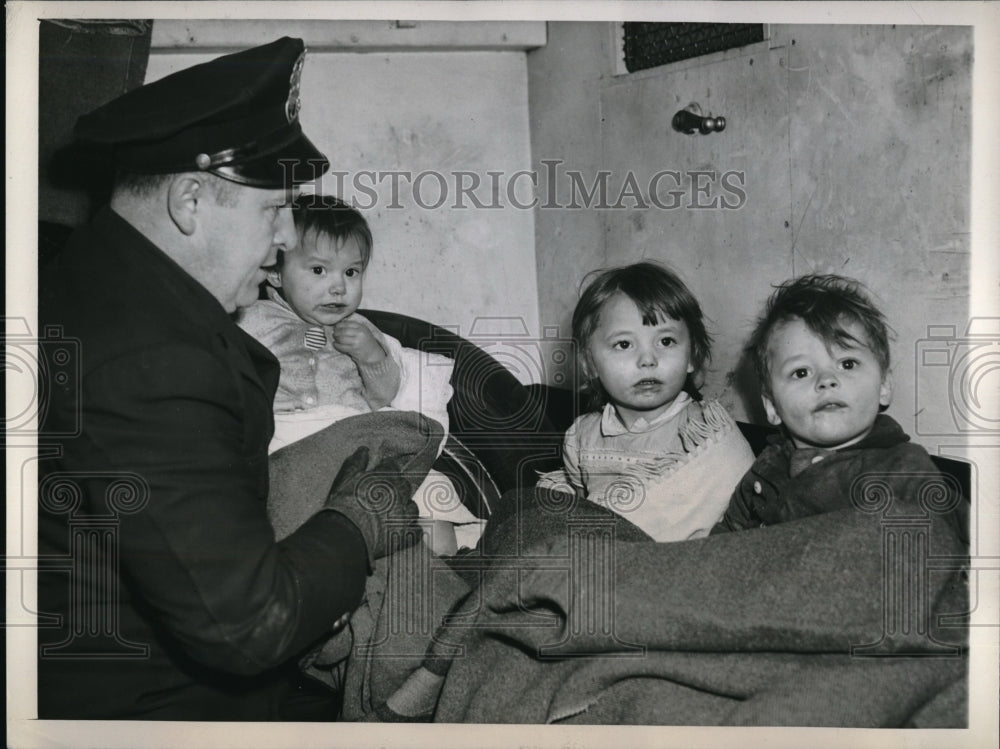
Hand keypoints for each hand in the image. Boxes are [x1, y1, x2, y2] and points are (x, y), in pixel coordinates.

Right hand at [323, 446, 420, 563]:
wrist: (345, 535)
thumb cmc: (343, 507)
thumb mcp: (345, 480)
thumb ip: (356, 463)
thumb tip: (364, 450)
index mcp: (385, 478)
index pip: (393, 467)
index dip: (389, 470)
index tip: (385, 473)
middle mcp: (398, 494)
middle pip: (405, 486)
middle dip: (398, 489)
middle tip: (387, 496)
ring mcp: (404, 515)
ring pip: (413, 508)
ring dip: (406, 509)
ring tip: (395, 514)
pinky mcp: (405, 534)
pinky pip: (417, 530)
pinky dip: (412, 530)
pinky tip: (405, 531)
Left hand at [332, 321, 384, 365]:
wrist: (373, 353)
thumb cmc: (367, 341)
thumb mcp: (363, 331)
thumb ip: (354, 326)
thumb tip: (340, 323)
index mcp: (362, 327)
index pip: (347, 323)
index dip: (339, 325)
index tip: (336, 326)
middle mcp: (359, 333)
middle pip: (343, 331)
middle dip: (336, 332)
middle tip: (334, 333)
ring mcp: (356, 342)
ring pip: (341, 338)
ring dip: (336, 338)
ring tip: (335, 338)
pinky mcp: (353, 350)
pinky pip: (342, 347)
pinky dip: (336, 345)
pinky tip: (335, 344)